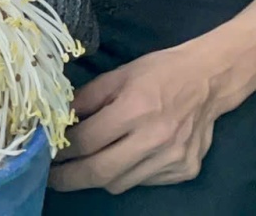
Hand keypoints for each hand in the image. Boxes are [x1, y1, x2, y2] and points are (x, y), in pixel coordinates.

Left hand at [48, 43, 246, 192]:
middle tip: (51, 179)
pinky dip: (127, 175)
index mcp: (135, 108)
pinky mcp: (184, 170)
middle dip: (70, 178)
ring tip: (84, 168)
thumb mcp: (119, 74)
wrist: (210, 79)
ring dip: (98, 177)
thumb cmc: (160, 72)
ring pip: (121, 183)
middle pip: (101, 172)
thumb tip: (59, 120)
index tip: (45, 154)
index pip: (87, 141)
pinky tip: (123, 160)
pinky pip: (144, 182)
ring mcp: (172, 159)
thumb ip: (87, 99)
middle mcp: (155, 138)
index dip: (62, 151)